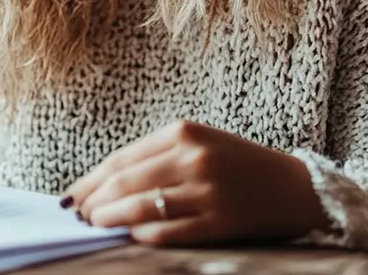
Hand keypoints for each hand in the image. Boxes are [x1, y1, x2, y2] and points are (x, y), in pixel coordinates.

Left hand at [61, 120, 330, 245]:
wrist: (294, 186)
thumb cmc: (238, 163)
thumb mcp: (198, 143)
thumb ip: (158, 156)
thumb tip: (108, 182)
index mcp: (183, 131)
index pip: (122, 157)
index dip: (92, 179)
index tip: (72, 194)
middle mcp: (192, 157)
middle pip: (125, 181)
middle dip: (95, 200)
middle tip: (78, 214)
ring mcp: (206, 190)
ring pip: (141, 206)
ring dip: (111, 218)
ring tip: (95, 225)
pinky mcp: (219, 221)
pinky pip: (168, 232)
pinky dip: (143, 236)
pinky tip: (130, 236)